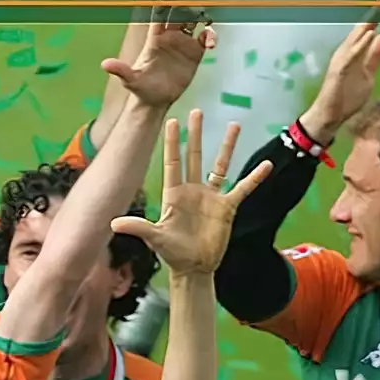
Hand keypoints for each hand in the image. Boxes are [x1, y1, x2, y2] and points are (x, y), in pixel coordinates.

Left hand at [102, 0, 212, 109]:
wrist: (155, 101)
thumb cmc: (141, 88)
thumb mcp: (130, 80)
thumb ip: (121, 70)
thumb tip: (104, 64)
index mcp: (155, 39)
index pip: (160, 15)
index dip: (166, 2)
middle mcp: (170, 38)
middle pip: (180, 14)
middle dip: (188, 8)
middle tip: (195, 8)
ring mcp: (183, 44)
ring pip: (195, 23)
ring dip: (202, 18)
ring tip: (206, 23)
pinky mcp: (194, 53)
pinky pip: (206, 38)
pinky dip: (211, 36)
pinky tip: (212, 44)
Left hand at [110, 112, 269, 277]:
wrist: (194, 267)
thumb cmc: (172, 253)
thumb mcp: (155, 238)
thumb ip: (138, 227)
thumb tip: (113, 224)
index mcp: (174, 194)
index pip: (173, 162)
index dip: (173, 143)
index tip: (172, 121)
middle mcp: (193, 190)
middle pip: (195, 157)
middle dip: (195, 135)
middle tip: (197, 112)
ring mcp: (211, 197)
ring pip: (220, 165)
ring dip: (227, 146)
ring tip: (234, 125)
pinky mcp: (227, 207)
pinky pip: (243, 188)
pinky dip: (254, 178)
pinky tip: (266, 165)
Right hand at [301, 5, 379, 145]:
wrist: (330, 117)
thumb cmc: (346, 97)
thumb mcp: (367, 74)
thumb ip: (375, 57)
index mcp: (353, 54)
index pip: (365, 33)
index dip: (375, 19)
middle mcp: (345, 54)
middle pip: (360, 32)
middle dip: (371, 17)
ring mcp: (341, 62)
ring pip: (355, 41)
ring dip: (366, 27)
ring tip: (378, 12)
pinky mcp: (339, 72)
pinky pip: (351, 56)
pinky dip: (361, 45)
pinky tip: (370, 35)